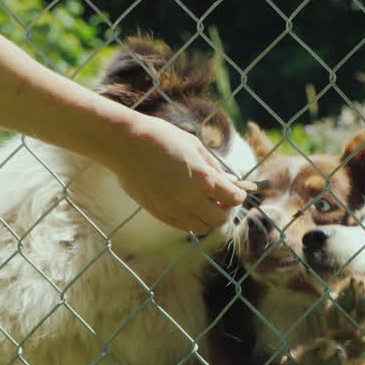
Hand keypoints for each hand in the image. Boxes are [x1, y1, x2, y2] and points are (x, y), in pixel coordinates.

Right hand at [105, 116, 248, 234]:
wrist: (125, 144)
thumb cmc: (161, 138)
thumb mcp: (195, 146)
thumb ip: (215, 167)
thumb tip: (230, 181)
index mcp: (203, 179)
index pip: (233, 198)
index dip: (238, 194)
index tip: (235, 189)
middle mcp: (190, 199)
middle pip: (220, 220)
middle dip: (225, 210)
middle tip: (221, 198)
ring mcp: (173, 209)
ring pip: (201, 227)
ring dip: (208, 217)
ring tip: (204, 202)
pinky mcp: (158, 213)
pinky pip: (183, 226)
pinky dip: (191, 219)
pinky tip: (188, 204)